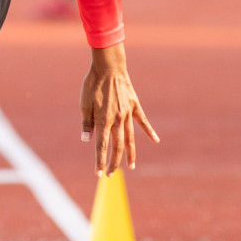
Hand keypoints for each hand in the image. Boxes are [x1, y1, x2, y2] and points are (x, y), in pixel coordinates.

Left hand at [80, 42, 158, 176]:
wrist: (108, 66)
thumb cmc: (92, 84)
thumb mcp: (84, 103)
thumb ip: (87, 122)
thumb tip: (87, 139)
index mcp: (103, 120)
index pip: (101, 146)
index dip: (100, 161)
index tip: (98, 174)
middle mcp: (117, 119)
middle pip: (117, 146)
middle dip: (114, 162)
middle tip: (110, 174)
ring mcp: (127, 113)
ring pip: (130, 138)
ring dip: (130, 153)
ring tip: (131, 166)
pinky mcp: (134, 106)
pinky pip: (143, 121)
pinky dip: (150, 131)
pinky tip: (156, 140)